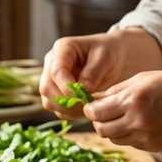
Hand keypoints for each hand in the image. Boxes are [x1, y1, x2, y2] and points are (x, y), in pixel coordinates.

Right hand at [40, 28, 161, 118]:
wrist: (114, 58)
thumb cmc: (110, 52)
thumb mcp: (105, 58)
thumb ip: (93, 73)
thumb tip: (82, 91)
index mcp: (62, 48)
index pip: (56, 71)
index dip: (67, 87)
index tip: (84, 96)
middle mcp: (52, 63)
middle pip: (47, 88)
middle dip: (66, 100)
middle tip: (87, 104)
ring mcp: (52, 79)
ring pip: (48, 101)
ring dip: (67, 109)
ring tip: (88, 106)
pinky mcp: (57, 92)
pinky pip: (56, 109)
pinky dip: (69, 113)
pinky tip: (85, 108)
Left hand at [82, 70, 161, 152]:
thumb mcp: (140, 79)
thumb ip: (114, 91)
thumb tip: (92, 101)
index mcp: (133, 100)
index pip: (96, 113)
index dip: (89, 109)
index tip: (91, 105)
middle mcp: (138, 121)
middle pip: (101, 130)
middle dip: (97, 121)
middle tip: (103, 113)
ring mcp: (145, 137)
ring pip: (113, 139)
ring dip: (112, 129)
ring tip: (123, 116)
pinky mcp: (152, 146)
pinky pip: (129, 143)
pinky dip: (128, 134)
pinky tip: (139, 122)